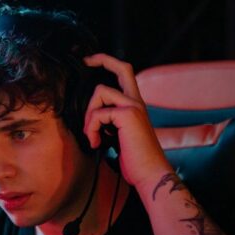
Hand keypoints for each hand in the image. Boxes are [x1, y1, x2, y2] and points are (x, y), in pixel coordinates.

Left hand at [81, 54, 172, 187]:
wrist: (149, 174)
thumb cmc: (134, 160)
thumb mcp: (118, 136)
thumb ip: (109, 122)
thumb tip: (89, 117)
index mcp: (135, 105)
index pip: (125, 73)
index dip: (108, 62)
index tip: (90, 61)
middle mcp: (137, 102)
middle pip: (121, 68)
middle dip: (100, 60)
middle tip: (84, 63)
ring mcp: (134, 106)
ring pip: (100, 92)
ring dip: (88, 115)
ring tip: (92, 135)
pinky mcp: (128, 115)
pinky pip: (97, 114)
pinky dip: (90, 129)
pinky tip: (96, 143)